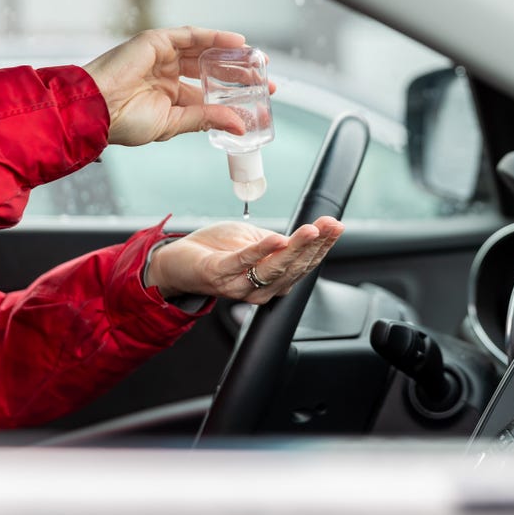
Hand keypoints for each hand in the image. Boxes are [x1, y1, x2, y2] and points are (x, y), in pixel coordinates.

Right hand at [83, 26, 247, 145]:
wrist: (95, 109)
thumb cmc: (123, 122)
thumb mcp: (174, 123)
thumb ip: (206, 119)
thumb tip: (240, 126)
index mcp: (169, 96)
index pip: (208, 93)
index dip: (233, 96)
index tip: (259, 100)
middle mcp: (167, 74)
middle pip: (210, 70)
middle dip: (238, 74)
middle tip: (265, 80)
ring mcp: (161, 56)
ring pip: (204, 51)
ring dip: (231, 55)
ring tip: (257, 61)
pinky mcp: (155, 41)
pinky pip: (191, 35)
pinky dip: (214, 37)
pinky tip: (237, 42)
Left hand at [146, 217, 343, 303]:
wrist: (177, 261)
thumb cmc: (217, 250)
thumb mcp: (254, 242)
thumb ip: (277, 243)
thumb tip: (305, 234)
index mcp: (273, 281)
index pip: (305, 264)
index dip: (323, 246)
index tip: (336, 226)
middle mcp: (261, 289)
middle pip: (295, 266)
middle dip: (315, 244)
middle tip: (330, 225)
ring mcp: (240, 285)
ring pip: (275, 267)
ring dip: (295, 247)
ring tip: (310, 230)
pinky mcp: (219, 275)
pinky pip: (244, 262)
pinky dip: (262, 250)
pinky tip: (276, 238)